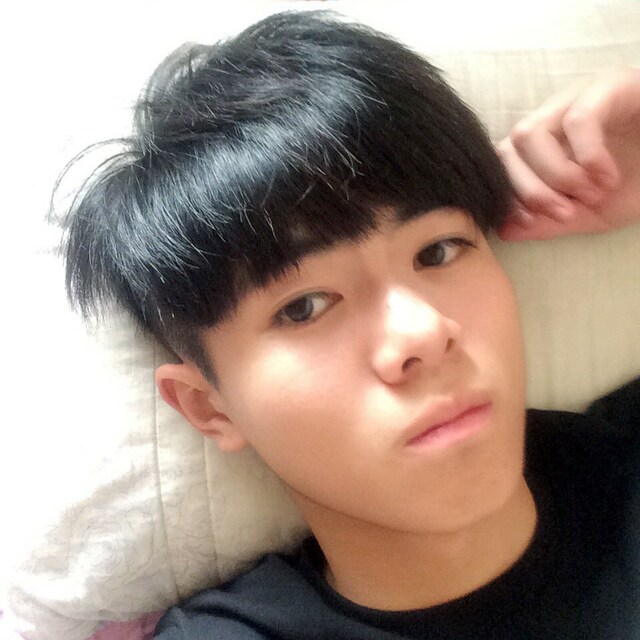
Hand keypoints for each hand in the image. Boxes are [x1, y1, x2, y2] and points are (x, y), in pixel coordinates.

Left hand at [497, 68, 639, 240]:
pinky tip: (607, 177)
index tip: (533, 222)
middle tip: (567, 211)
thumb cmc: (639, 181)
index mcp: (543, 144)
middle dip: (531, 190)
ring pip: (530, 132)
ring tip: (593, 193)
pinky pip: (578, 119)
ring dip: (557, 175)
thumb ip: (548, 222)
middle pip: (508, 148)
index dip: (511, 197)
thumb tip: (504, 231)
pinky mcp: (610, 86)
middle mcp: (552, 116)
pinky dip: (587, 156)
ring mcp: (577, 97)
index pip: (503, 164)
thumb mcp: (590, 212)